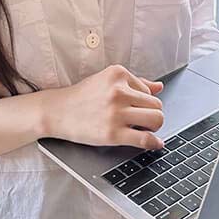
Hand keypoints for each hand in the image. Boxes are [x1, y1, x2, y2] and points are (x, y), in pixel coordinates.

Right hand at [43, 64, 164, 148]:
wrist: (58, 111)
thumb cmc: (83, 96)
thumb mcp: (107, 81)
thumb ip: (135, 83)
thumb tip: (159, 86)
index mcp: (118, 74)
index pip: (149, 90)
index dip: (144, 102)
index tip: (135, 109)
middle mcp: (119, 91)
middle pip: (157, 105)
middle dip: (152, 114)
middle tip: (142, 120)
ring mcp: (116, 112)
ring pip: (157, 119)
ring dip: (154, 126)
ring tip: (143, 128)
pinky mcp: (113, 133)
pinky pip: (145, 139)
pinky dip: (154, 143)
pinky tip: (155, 143)